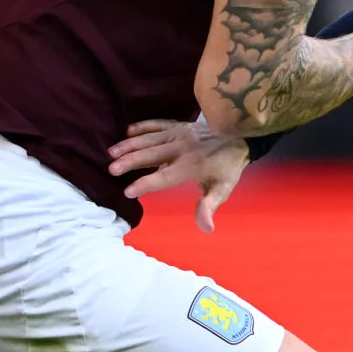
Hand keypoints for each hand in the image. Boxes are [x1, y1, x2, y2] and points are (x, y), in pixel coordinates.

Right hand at [107, 118, 250, 231]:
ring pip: (150, 139)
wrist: (241, 137)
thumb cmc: (228, 168)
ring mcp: (179, 133)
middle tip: (111, 169)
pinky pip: (157, 124)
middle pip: (151, 155)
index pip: (164, 177)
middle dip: (130, 161)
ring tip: (111, 152)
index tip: (127, 191)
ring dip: (130, 145)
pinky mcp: (178, 124)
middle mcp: (182, 147)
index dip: (145, 183)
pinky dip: (142, 127)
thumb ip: (209, 206)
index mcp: (191, 165)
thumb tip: (206, 228)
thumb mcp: (223, 189)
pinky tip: (127, 131)